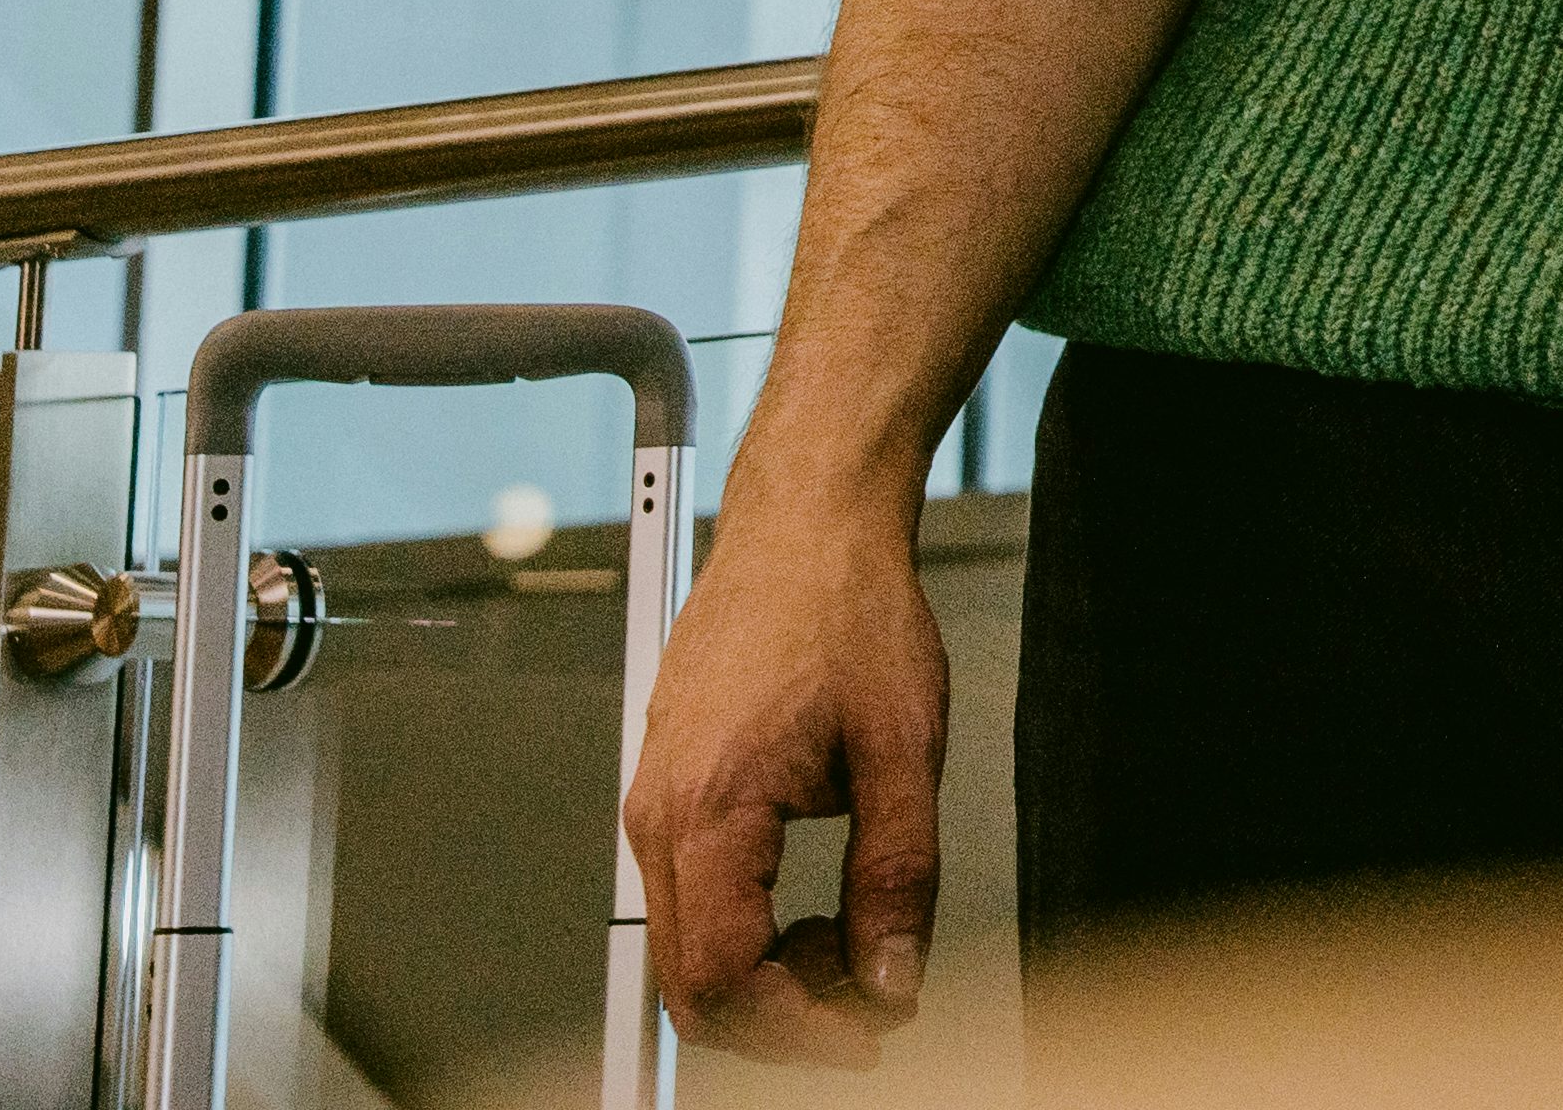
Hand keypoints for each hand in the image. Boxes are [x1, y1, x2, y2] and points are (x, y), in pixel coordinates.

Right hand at [628, 479, 945, 1067]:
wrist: (806, 524)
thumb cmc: (847, 608)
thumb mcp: (906, 750)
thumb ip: (899, 877)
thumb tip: (892, 979)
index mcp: (708, 811)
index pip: (720, 977)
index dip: (795, 1030)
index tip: (868, 1038)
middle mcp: (659, 817)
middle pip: (690, 982)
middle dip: (782, 1017)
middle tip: (872, 1008)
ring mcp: (656, 806)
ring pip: (688, 947)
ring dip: (771, 974)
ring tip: (858, 945)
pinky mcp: (672, 794)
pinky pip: (693, 899)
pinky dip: (755, 929)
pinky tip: (822, 905)